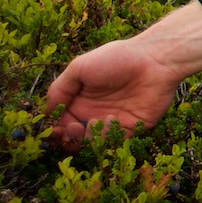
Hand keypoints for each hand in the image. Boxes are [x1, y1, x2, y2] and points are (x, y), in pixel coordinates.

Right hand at [42, 1, 201, 146]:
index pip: (60, 124)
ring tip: (90, 123)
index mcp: (80, 101)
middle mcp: (95, 114)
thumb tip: (46, 113)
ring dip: (87, 139)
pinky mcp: (134, 128)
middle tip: (72, 128)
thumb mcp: (80, 67)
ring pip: (93, 144)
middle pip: (75, 138)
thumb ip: (59, 90)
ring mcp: (114, 122)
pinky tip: (110, 119)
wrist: (155, 59)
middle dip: (68, 139)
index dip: (55, 130)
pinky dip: (108, 136)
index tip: (54, 129)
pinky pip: (116, 142)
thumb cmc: (116, 58)